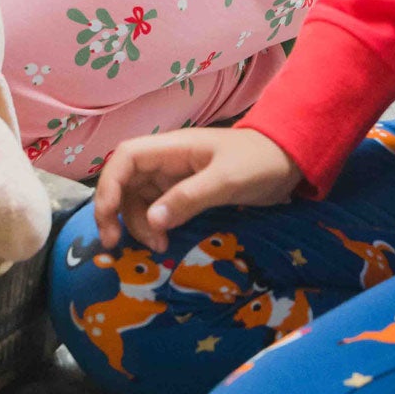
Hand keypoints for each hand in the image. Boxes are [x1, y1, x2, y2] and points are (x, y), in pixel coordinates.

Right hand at [93, 125, 300, 250]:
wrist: (287, 161)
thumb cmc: (258, 163)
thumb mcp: (227, 180)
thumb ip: (190, 198)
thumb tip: (151, 221)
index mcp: (173, 148)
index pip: (125, 157)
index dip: (108, 185)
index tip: (108, 218)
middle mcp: (167, 160)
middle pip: (124, 181)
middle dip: (115, 211)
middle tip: (115, 243)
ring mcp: (174, 176)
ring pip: (137, 198)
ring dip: (136, 223)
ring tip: (157, 246)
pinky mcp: (184, 192)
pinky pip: (155, 208)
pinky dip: (152, 226)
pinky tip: (163, 241)